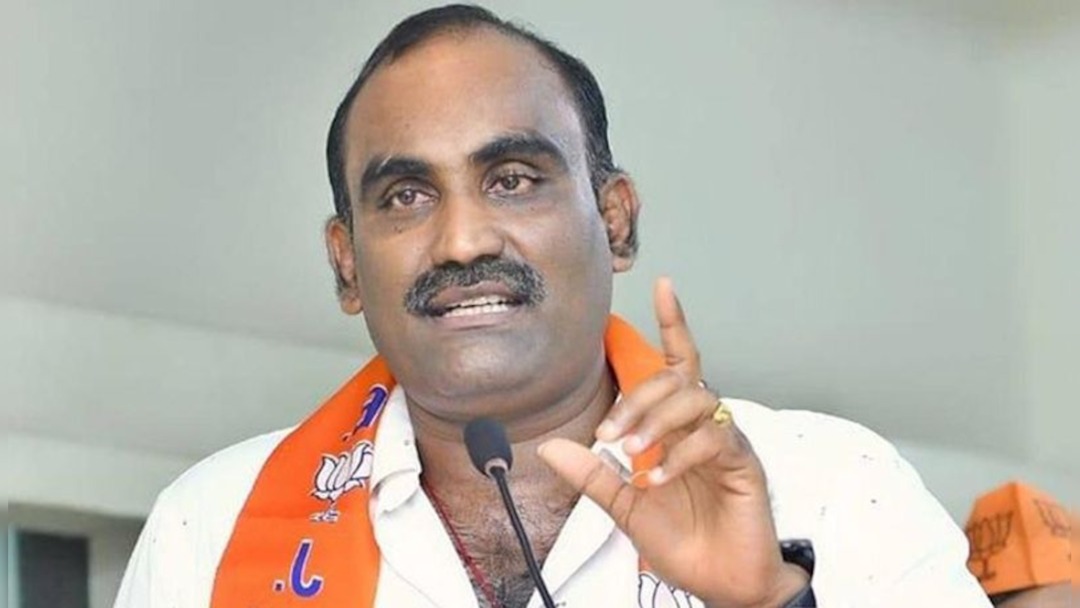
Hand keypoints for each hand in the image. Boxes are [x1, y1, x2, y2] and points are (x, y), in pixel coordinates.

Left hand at [537, 277, 806, 607]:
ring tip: (631, 453)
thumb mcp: (624, 505)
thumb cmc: (681, 539)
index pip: (678, 364)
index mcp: (679, 427)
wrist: (719, 584)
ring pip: (696, 401)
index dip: (674, 323)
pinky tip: (656, 478)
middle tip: (610, 434)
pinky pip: (715, 439)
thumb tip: (551, 447)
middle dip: (638, 399)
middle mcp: (705, 425)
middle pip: (677, 380)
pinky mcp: (745, 464)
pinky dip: (680, 455)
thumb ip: (593, 474)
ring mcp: (727, 442)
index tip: (663, 284)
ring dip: (657, 422)